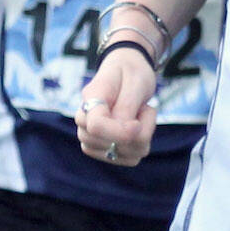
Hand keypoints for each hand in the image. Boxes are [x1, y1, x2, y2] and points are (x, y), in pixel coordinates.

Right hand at [76, 49, 158, 165]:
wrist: (128, 71)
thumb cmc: (132, 73)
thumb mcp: (136, 81)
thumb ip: (127, 106)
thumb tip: (125, 134)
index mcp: (91, 98)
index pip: (96, 126)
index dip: (120, 132)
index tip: (138, 125)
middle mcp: (84, 121)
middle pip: (108, 144)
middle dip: (137, 132)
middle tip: (145, 108)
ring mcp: (91, 137)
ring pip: (121, 154)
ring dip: (142, 138)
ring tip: (140, 115)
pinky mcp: (104, 149)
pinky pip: (129, 159)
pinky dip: (141, 146)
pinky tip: (139, 129)